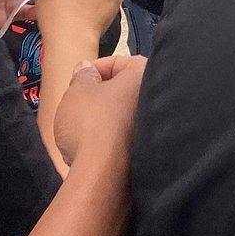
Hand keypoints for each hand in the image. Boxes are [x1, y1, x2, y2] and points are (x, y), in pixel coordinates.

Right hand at [53, 54, 145, 169]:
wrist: (104, 174)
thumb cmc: (92, 123)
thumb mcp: (77, 90)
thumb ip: (83, 75)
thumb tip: (87, 68)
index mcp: (145, 74)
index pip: (121, 61)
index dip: (96, 68)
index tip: (80, 79)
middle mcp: (157, 98)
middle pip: (124, 89)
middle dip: (101, 94)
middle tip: (80, 101)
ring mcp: (154, 127)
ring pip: (125, 114)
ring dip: (105, 117)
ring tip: (83, 127)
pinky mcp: (147, 152)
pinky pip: (126, 138)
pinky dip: (111, 138)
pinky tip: (93, 147)